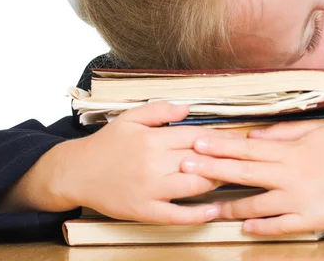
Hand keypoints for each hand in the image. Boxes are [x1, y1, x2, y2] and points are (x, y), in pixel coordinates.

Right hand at [57, 102, 239, 223]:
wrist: (75, 173)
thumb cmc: (106, 144)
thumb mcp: (130, 118)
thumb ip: (159, 110)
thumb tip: (188, 108)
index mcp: (153, 139)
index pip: (197, 136)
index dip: (222, 138)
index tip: (240, 139)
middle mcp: (154, 163)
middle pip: (201, 160)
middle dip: (226, 159)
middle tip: (247, 158)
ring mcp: (150, 189)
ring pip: (194, 186)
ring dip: (218, 181)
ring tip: (235, 178)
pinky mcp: (144, 210)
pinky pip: (176, 215)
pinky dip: (197, 214)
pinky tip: (214, 210)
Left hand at [184, 123, 323, 234]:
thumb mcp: (317, 130)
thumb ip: (282, 133)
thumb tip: (252, 136)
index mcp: (291, 151)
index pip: (247, 148)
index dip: (219, 147)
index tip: (195, 144)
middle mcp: (291, 175)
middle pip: (244, 173)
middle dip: (212, 171)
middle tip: (184, 170)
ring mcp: (301, 199)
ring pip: (257, 205)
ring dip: (230, 206)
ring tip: (207, 207)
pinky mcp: (313, 219)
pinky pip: (281, 226)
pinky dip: (261, 227)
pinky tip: (245, 228)